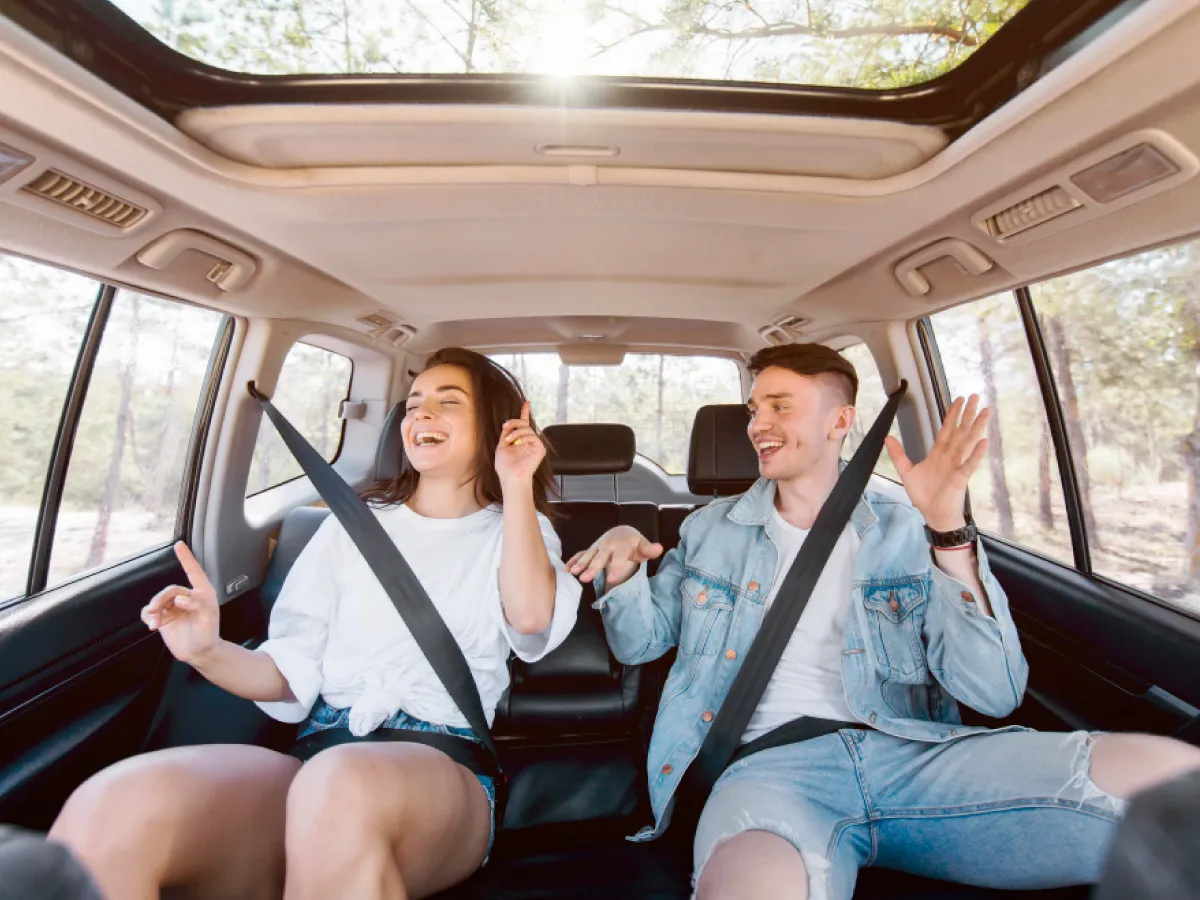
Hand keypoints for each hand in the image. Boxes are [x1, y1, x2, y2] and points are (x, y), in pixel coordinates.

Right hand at [141, 542, 219, 664]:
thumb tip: (180, 598)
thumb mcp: (208, 620)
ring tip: (154, 622)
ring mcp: (174, 607)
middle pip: (170, 591)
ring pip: (158, 601)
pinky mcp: (164, 617)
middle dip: (160, 599)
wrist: (199, 653)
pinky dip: (148, 617)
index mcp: (202, 593)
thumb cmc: (208, 635)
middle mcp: (187, 598)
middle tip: (155, 610)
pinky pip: (150, 612)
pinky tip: (152, 625)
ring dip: (153, 610)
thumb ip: (198, 606)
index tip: (179, 545)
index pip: (193, 572)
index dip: (186, 558)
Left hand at [495, 401, 545, 488]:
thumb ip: (506, 434)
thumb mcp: (501, 446)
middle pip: (524, 423)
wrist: (511, 477)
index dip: (525, 412)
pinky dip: (522, 438)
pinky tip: (516, 444)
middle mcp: (528, 441)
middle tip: (505, 426)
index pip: (523, 424)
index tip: (526, 402)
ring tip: (508, 441)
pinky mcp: (540, 448)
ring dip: (515, 432)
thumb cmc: (505, 466)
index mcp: (520, 440)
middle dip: (514, 422)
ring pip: (527, 428)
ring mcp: (535, 445)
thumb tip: (508, 423)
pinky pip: (532, 436)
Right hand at [566, 525, 663, 587]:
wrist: (622, 532)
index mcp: (622, 546)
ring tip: (573, 573)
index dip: (616, 568)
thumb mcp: (643, 546)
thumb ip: (650, 550)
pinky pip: (580, 554)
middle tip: (585, 578)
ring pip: (588, 556)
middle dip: (592, 568)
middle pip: (600, 558)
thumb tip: (659, 548)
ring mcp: (598, 548)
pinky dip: (573, 561)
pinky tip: (566, 569)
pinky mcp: (591, 550)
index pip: (619, 558)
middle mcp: (608, 547)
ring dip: (580, 564)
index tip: (612, 579)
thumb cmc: (634, 543)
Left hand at [885, 394, 989, 531]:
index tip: (958, 400)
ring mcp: (957, 465)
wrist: (932, 514)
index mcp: (939, 453)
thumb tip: (887, 437)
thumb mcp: (906, 472)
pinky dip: (976, 453)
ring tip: (985, 412)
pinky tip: (983, 442)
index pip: (947, 429)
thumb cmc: (924, 495)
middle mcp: (950, 456)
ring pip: (968, 442)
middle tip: (976, 396)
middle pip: (960, 431)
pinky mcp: (961, 478)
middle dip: (967, 414)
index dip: (952, 415)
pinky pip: (970, 463)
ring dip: (976, 427)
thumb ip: (898, 454)